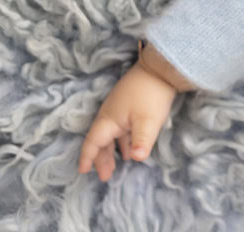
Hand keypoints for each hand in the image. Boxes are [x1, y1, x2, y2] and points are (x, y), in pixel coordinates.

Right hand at [78, 63, 177, 181]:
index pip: (93, 142)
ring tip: (117, 165)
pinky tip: (131, 148)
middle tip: (105, 176)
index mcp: (109, 120)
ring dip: (113, 150)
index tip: (83, 171)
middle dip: (102, 158)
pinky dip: (123, 140)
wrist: (160, 66)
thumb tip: (137, 159)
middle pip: (102, 140)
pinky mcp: (131, 104)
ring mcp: (120, 108)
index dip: (88, 157)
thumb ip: (141, 140)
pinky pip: (122, 128)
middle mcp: (110, 115)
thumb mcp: (148, 120)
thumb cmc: (151, 94)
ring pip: (112, 134)